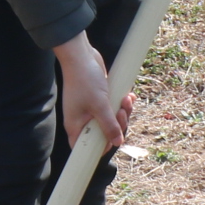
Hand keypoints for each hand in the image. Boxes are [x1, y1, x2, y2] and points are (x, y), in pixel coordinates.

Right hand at [54, 32, 125, 149]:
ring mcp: (91, 109)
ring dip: (123, 112)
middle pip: (103, 134)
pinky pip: (113, 107)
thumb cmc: (85, 80)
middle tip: (121, 112)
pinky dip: (121, 103)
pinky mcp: (99, 99)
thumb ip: (109, 126)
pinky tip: (128, 96)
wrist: (81, 56)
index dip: (99, 148)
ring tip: (126, 100)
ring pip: (111, 120)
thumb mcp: (100, 106)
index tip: (113, 140)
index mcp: (76, 125)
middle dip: (117, 125)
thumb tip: (118, 142)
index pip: (84, 147)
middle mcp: (82, 119)